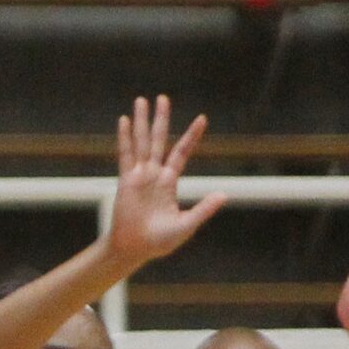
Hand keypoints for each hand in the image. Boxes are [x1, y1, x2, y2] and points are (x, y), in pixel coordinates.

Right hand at [104, 95, 225, 268]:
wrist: (135, 250)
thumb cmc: (160, 241)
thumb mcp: (186, 225)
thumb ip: (203, 209)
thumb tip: (224, 195)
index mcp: (169, 182)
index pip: (181, 152)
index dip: (191, 136)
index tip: (202, 119)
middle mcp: (154, 174)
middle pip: (159, 140)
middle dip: (160, 119)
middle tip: (162, 98)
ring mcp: (139, 175)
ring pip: (141, 142)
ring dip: (141, 122)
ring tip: (142, 100)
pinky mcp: (126, 180)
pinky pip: (126, 155)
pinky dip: (125, 138)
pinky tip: (125, 121)